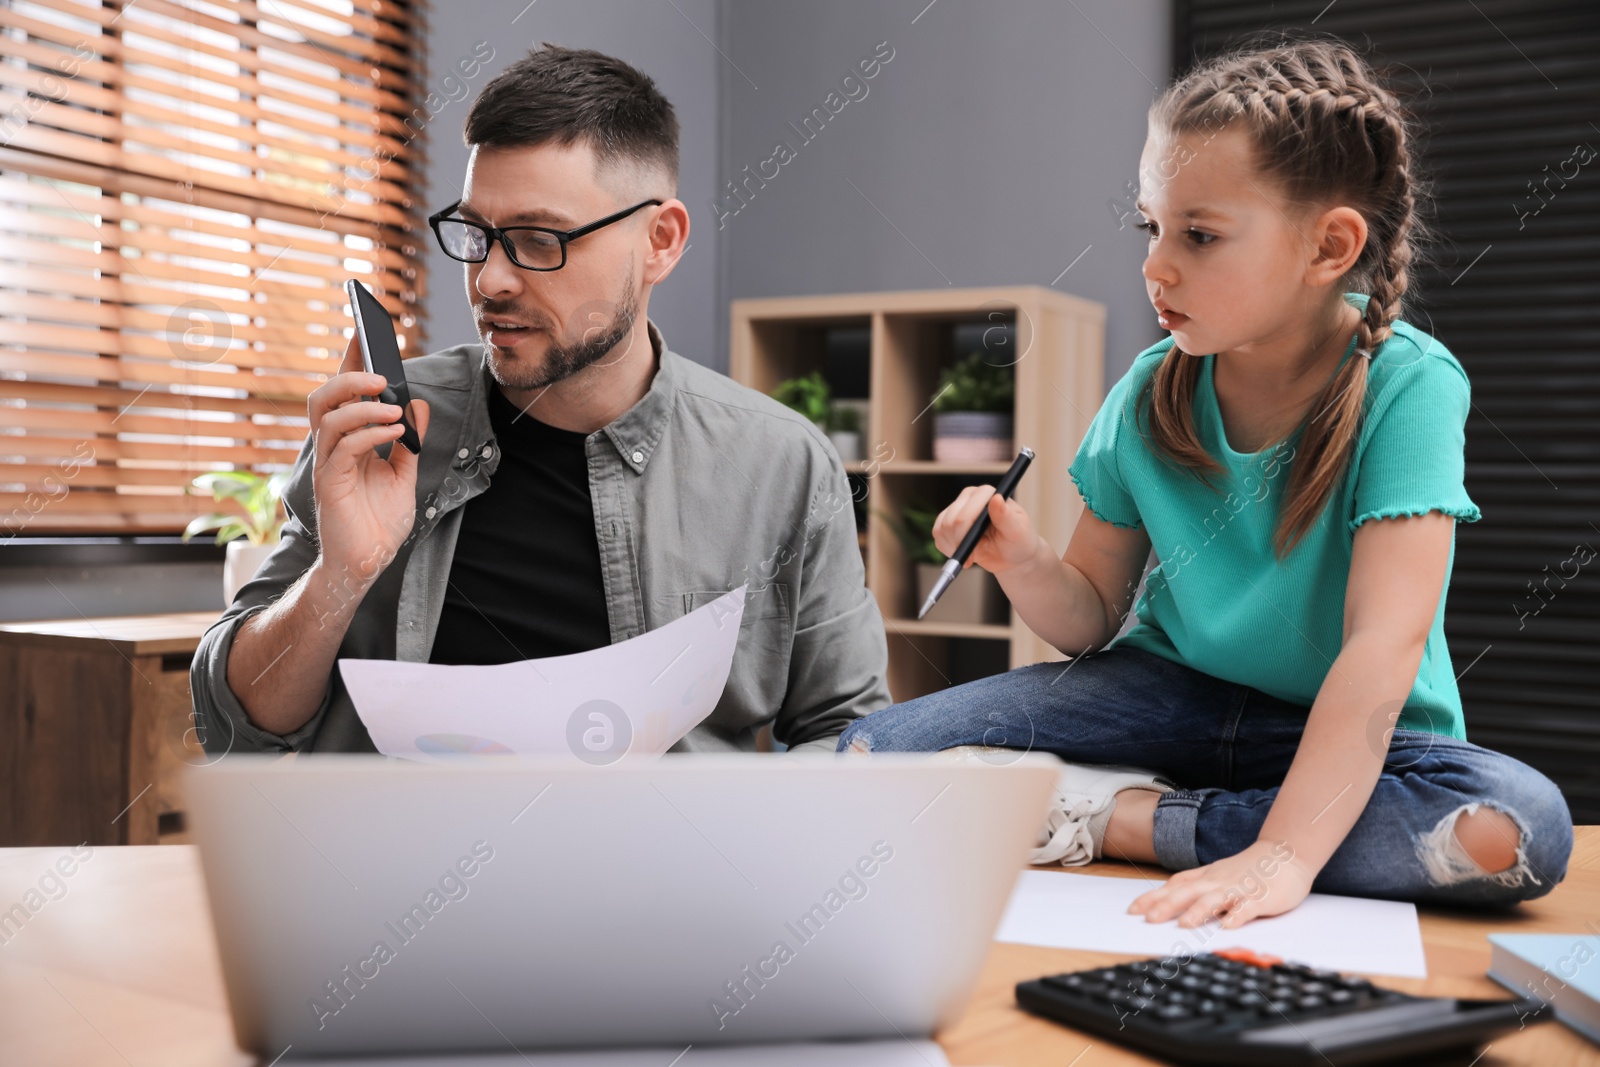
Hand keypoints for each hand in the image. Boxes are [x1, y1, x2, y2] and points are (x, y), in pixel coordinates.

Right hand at [306, 334, 430, 586]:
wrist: (368, 562)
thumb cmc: (379, 521)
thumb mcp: (404, 474)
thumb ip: (410, 441)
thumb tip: (418, 406)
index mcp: (346, 441)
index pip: (342, 394)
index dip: (349, 361)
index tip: (363, 331)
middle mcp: (331, 448)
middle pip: (322, 398)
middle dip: (348, 376)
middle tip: (382, 373)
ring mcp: (327, 465)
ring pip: (327, 418)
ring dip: (362, 405)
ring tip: (392, 405)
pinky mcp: (329, 484)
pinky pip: (342, 447)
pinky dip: (367, 433)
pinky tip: (392, 430)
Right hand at [932, 485, 1043, 574]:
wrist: (1012, 555)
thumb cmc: (1019, 541)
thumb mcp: (1018, 531)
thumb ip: (1006, 515)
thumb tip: (996, 498)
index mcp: (986, 494)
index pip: (965, 514)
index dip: (966, 536)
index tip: (975, 552)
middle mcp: (969, 496)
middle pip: (950, 522)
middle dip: (960, 544)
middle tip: (973, 557)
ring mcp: (957, 507)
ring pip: (941, 529)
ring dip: (954, 547)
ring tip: (972, 555)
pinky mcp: (948, 521)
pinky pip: (937, 536)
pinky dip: (948, 549)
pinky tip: (964, 552)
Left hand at [1127, 840, 1313, 928]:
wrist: (1285, 853)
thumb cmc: (1249, 868)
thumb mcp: (1216, 872)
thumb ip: (1195, 883)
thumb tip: (1167, 894)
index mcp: (1207, 877)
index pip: (1175, 886)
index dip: (1154, 897)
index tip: (1133, 909)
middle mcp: (1218, 882)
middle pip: (1188, 892)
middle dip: (1167, 905)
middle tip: (1148, 919)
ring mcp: (1239, 889)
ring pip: (1215, 899)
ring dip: (1198, 912)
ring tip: (1183, 925)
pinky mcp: (1261, 897)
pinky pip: (1248, 907)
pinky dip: (1237, 916)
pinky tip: (1228, 926)